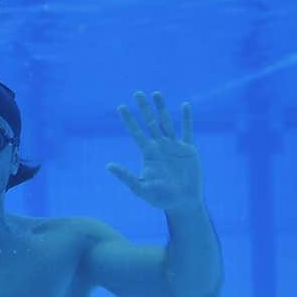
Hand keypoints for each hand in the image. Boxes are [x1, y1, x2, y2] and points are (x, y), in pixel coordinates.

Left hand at [108, 91, 202, 212]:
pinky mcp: (189, 150)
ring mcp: (174, 147)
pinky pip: (187, 131)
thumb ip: (126, 176)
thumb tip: (108, 166)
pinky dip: (186, 119)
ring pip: (167, 122)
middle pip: (150, 123)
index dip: (129, 120)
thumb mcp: (140, 188)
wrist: (182, 203)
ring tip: (156, 93)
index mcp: (148, 154)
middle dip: (144, 108)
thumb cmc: (160, 198)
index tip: (121, 107)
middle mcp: (160, 147)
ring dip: (162, 108)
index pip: (136, 133)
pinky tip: (184, 105)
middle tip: (137, 93)